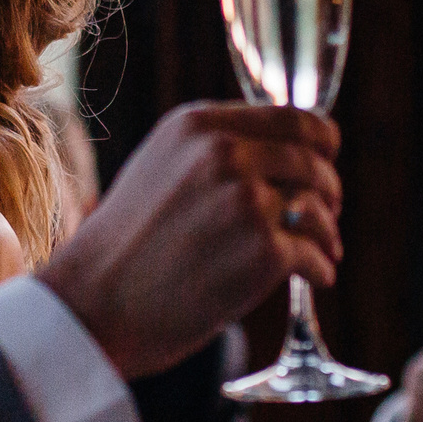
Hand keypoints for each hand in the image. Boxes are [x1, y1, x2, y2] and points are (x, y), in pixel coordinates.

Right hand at [39, 102, 342, 379]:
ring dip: (327, 234)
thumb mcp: (159, 168)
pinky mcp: (263, 252)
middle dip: (328, 191)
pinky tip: (314, 279)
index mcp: (199, 126)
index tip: (325, 161)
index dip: (321, 141)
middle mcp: (225, 154)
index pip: (293, 117)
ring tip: (323, 251)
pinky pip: (315, 255)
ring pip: (318, 209)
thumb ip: (212, 152)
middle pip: (313, 161)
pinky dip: (320, 270)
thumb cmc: (125, 247)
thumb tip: (281, 153)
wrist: (93, 305)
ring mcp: (246, 202)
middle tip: (326, 215)